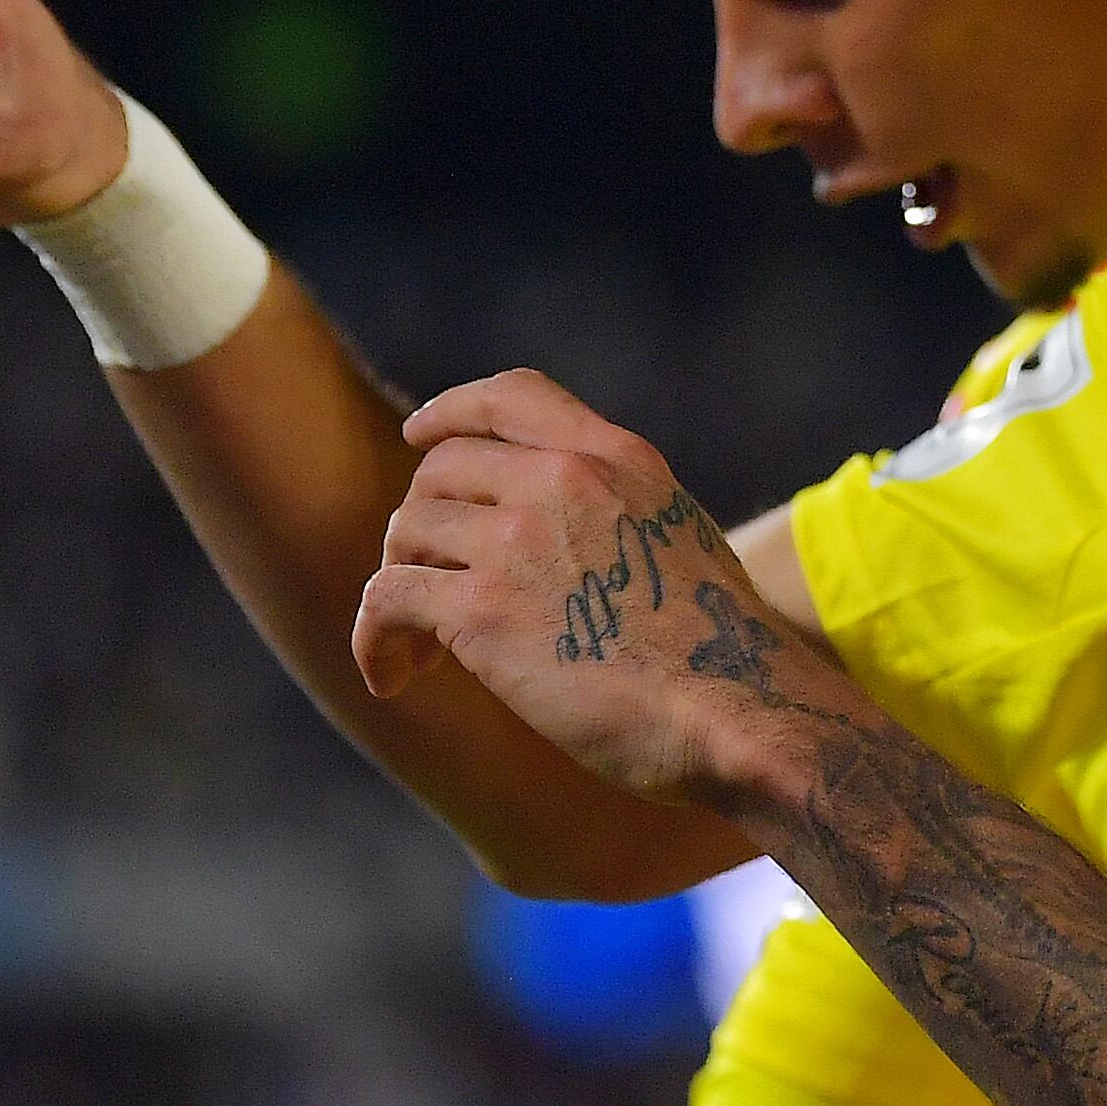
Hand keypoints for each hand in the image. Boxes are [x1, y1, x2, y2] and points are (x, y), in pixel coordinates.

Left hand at [354, 371, 819, 809]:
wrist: (733, 709)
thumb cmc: (715, 651)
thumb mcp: (677, 535)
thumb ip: (616, 510)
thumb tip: (560, 537)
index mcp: (618, 458)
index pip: (511, 396)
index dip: (451, 411)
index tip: (418, 436)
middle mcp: (564, 480)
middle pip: (442, 468)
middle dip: (423, 526)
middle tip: (431, 588)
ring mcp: (517, 539)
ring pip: (408, 530)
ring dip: (400, 584)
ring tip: (419, 650)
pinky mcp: (481, 609)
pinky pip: (386, 599)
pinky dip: (373, 640)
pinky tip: (390, 678)